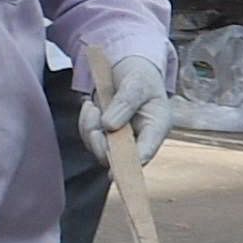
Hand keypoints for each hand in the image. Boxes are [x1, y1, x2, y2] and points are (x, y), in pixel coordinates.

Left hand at [83, 44, 172, 165]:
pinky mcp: (107, 136)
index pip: (145, 153)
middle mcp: (140, 139)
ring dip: (90, 129)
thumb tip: (109, 125)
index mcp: (156, 128)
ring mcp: (122, 140)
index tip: (113, 173)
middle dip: (101, 144)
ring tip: (93, 106)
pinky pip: (90, 138)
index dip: (129, 164)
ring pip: (100, 150)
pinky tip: (91, 107)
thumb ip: (126, 102)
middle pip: (118, 158)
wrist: (130, 69)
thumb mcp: (136, 83)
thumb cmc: (140, 77)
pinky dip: (86, 123)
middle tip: (94, 120)